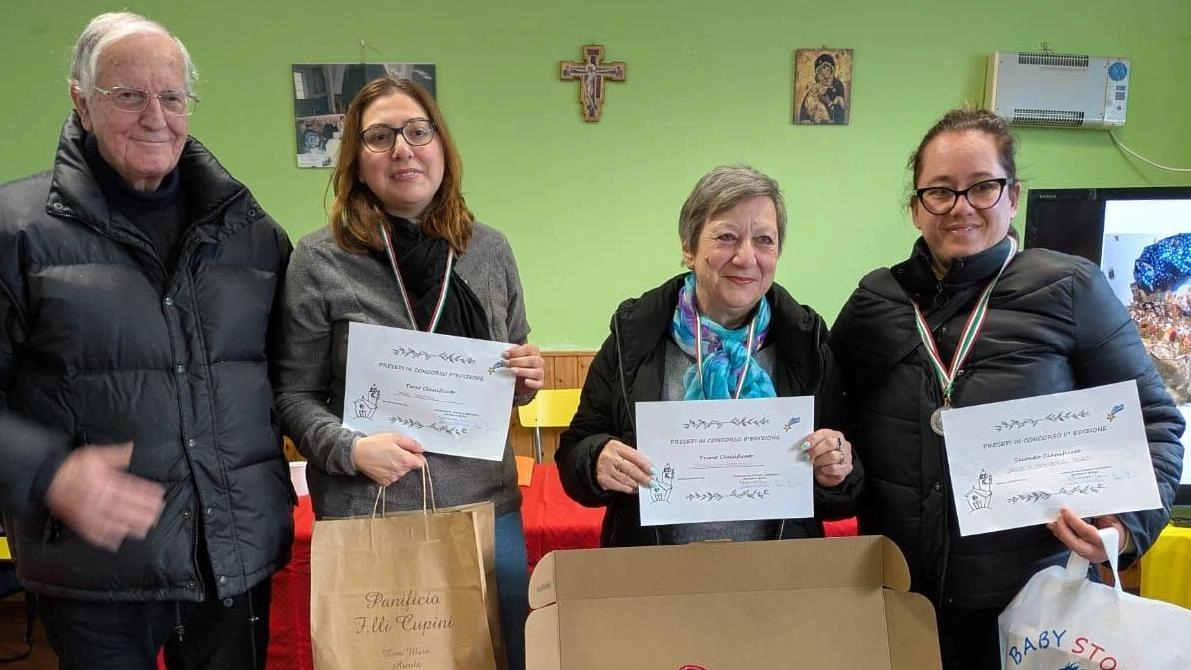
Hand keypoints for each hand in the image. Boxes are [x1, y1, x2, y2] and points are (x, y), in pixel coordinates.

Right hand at [45, 443, 165, 551]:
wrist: (46, 477)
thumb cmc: (72, 466)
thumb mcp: (95, 454)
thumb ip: (116, 454)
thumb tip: (133, 448)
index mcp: (102, 480)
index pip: (128, 487)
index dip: (145, 492)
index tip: (158, 495)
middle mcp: (96, 497)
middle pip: (123, 506)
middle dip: (141, 511)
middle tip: (157, 514)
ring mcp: (86, 511)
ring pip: (110, 520)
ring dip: (129, 525)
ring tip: (145, 528)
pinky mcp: (77, 520)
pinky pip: (91, 532)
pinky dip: (104, 538)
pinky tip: (117, 540)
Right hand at [351, 433, 425, 486]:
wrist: (357, 453)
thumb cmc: (375, 444)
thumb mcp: (396, 438)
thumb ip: (411, 444)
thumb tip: (421, 449)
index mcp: (406, 461)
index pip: (421, 463)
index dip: (416, 456)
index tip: (410, 451)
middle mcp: (401, 472)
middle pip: (410, 467)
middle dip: (406, 459)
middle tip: (394, 451)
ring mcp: (393, 478)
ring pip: (402, 472)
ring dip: (398, 465)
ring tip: (386, 457)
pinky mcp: (385, 482)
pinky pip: (393, 476)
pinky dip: (390, 471)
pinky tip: (382, 464)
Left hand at [504, 343, 544, 396]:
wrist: (521, 379)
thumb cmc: (517, 364)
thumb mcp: (515, 357)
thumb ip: (511, 354)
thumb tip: (505, 353)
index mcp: (534, 352)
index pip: (528, 349)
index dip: (516, 351)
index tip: (505, 354)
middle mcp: (539, 361)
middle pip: (532, 360)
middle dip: (517, 361)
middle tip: (506, 363)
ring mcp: (540, 372)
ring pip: (536, 372)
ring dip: (523, 371)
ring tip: (512, 371)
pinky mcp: (539, 383)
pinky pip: (538, 384)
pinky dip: (532, 383)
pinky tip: (525, 381)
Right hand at [595, 440, 652, 493]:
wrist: (593, 458)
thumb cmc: (612, 454)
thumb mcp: (621, 449)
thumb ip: (633, 456)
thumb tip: (649, 468)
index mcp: (616, 446)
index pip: (634, 456)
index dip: (645, 465)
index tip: (653, 471)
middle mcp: (610, 457)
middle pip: (630, 469)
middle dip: (643, 477)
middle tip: (651, 482)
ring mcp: (606, 469)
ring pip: (625, 479)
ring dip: (637, 484)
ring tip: (644, 486)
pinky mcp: (603, 479)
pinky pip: (619, 486)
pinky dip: (628, 489)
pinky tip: (634, 489)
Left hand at [799, 429, 852, 487]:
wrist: (834, 470)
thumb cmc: (822, 456)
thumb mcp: (817, 448)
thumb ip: (811, 445)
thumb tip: (802, 447)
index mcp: (834, 435)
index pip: (824, 433)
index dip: (813, 439)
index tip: (804, 446)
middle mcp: (842, 444)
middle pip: (829, 443)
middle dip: (816, 450)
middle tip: (807, 456)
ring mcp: (846, 456)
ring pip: (832, 456)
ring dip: (820, 461)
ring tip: (814, 464)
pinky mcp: (847, 468)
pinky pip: (835, 468)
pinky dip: (826, 470)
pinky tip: (822, 470)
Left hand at [1048, 508, 1130, 562]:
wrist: (1120, 543)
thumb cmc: (1116, 530)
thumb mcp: (1112, 519)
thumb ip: (1098, 513)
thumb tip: (1082, 504)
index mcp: (1107, 542)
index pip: (1087, 532)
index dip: (1073, 521)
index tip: (1065, 511)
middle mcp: (1096, 552)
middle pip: (1074, 542)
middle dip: (1062, 528)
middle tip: (1058, 516)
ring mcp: (1087, 555)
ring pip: (1068, 544)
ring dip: (1059, 531)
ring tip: (1054, 520)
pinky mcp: (1081, 554)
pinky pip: (1068, 544)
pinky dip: (1061, 534)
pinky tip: (1056, 526)